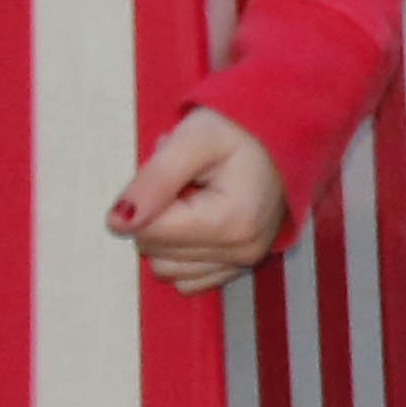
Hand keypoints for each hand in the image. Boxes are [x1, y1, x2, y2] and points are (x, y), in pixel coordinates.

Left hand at [110, 107, 288, 292]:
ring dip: (170, 233)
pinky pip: (188, 279)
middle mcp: (240, 251)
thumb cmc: (241, 127)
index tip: (175, 168)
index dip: (148, 197)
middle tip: (186, 179)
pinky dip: (184, 252)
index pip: (146, 232)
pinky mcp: (243, 266)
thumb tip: (115, 223)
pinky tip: (204, 216)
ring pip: (166, 269)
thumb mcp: (192, 140)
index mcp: (229, 222)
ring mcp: (244, 262)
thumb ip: (152, 181)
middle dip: (158, 214)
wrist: (290, 127)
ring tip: (195, 194)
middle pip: (154, 252)